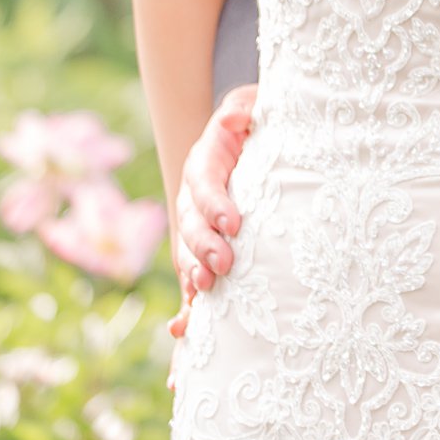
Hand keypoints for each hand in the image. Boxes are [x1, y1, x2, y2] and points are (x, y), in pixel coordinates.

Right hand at [165, 83, 255, 346]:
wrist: (248, 140)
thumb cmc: (257, 123)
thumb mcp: (253, 108)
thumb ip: (245, 110)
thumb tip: (236, 118)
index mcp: (205, 163)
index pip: (205, 184)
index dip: (215, 204)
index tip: (235, 223)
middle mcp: (194, 198)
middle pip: (191, 224)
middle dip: (204, 246)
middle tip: (224, 264)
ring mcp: (196, 227)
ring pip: (186, 253)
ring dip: (193, 273)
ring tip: (205, 290)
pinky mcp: (203, 251)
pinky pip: (190, 280)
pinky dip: (185, 308)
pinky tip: (182, 331)